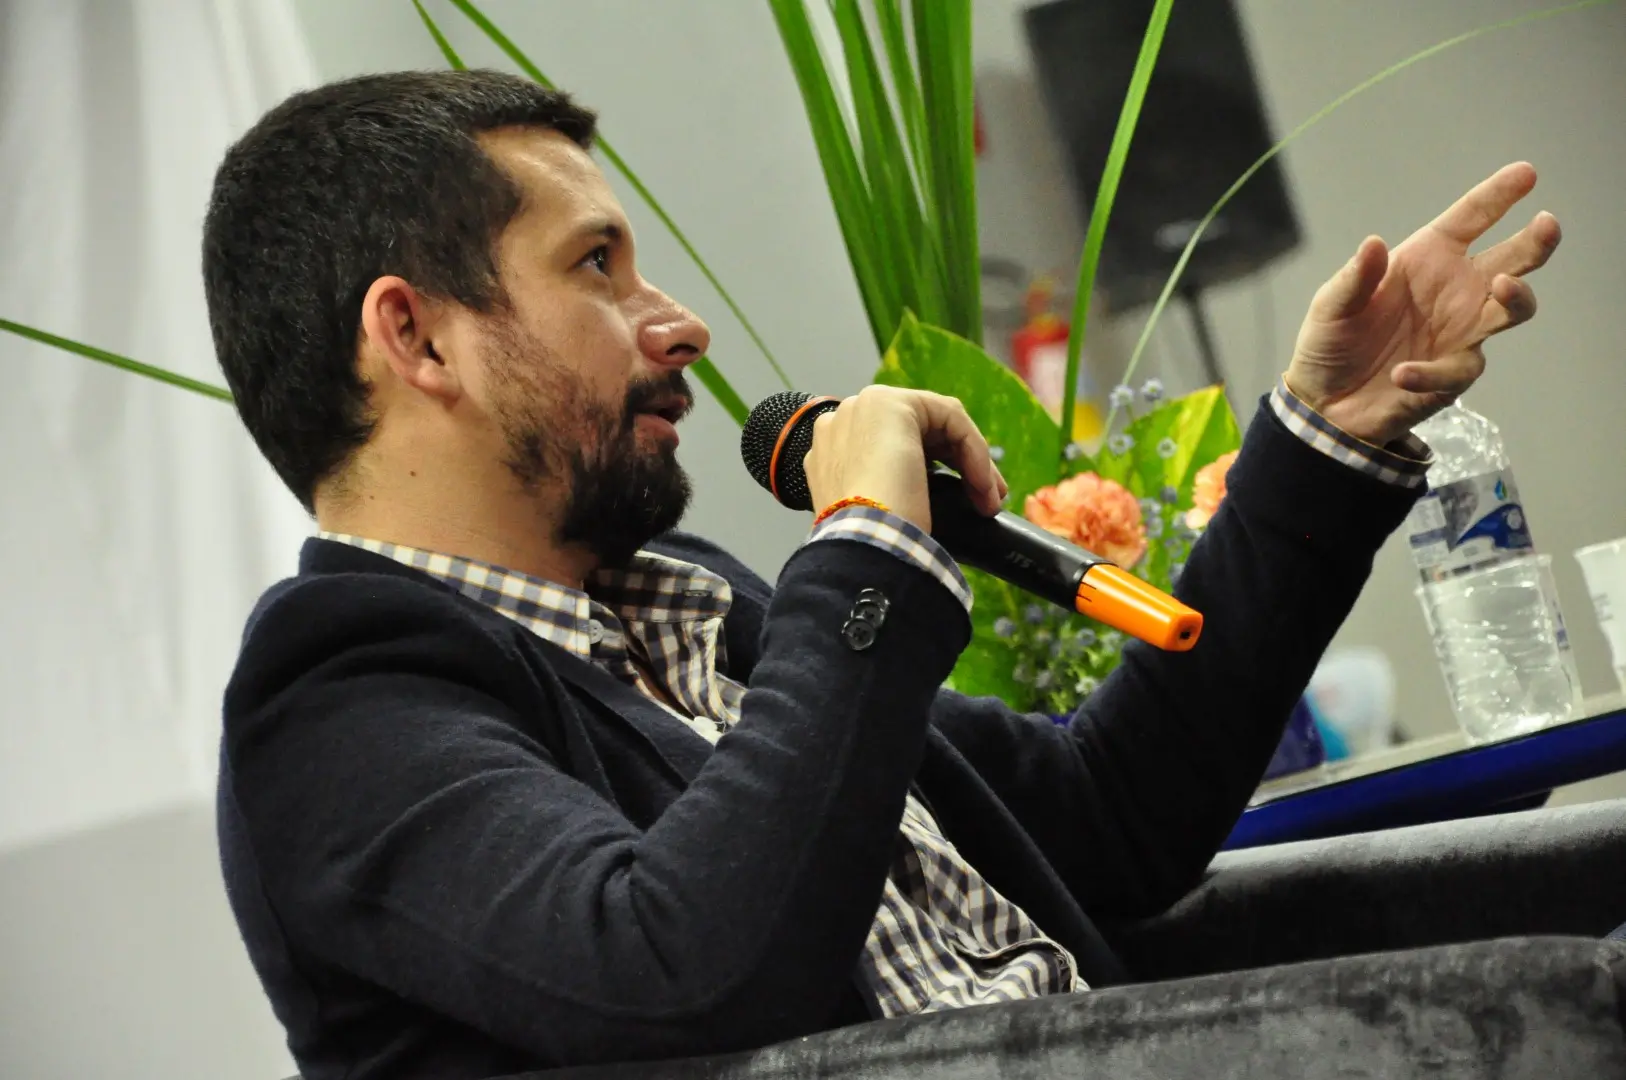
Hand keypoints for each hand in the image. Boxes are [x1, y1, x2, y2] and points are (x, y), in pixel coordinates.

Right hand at [803, 385, 1007, 532]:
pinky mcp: (895, 405)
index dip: (933, 471)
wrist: (862, 544)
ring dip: (971, 461)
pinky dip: (975, 452)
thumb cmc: (870, 541)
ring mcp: (864, 408)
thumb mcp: (878, 511)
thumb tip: (919, 499)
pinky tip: (983, 486)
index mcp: (832, 450)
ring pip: (938, 424)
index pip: (892, 447)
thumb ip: (888, 492)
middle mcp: (844, 420)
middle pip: (919, 432)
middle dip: (958, 465)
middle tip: (984, 502)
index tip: (963, 504)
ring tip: (989, 499)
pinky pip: (951, 418)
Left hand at [1285, 162, 1561, 446]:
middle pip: (1512, 260)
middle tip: (1546, 225)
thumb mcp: (1331, 306)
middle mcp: (1455, 290)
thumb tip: (1373, 244)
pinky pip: (1458, 369)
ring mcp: (1461, 332)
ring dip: (1515, 298)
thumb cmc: (1331, 342)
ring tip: (1504, 285)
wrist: (1323, 402)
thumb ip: (1354, 278)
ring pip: (1510, 310)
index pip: (1471, 219)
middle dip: (1535, 242)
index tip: (1526, 173)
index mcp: (1427, 259)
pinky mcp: (1452, 374)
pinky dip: (1432, 371)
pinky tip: (1402, 373)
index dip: (1498, 195)